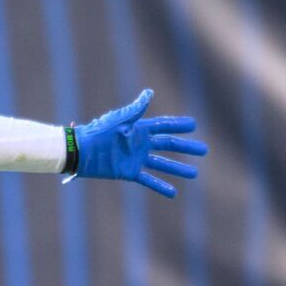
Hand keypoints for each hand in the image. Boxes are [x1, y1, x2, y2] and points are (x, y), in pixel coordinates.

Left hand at [69, 89, 207, 198]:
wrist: (82, 150)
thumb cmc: (98, 131)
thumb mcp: (119, 118)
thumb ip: (136, 109)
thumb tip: (149, 92)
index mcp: (139, 129)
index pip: (164, 126)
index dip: (179, 125)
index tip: (194, 125)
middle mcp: (140, 144)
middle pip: (168, 145)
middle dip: (186, 148)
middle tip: (203, 150)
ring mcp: (136, 159)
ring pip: (163, 164)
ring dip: (178, 168)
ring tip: (194, 173)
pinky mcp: (129, 172)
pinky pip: (148, 180)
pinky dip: (161, 186)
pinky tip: (173, 192)